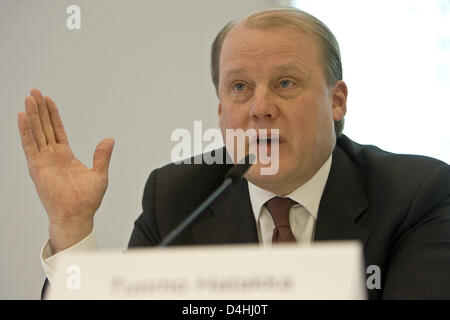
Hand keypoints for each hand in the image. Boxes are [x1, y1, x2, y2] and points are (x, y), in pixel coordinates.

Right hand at [17, 89, 113, 252]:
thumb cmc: (88, 200)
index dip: (53, 115)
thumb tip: (109, 139)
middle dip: (40, 109)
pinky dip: (26, 130)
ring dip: (32, 115)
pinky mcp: (37, 167)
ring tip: (29, 98)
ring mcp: (43, 160)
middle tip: (34, 91)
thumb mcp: (99, 174)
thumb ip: (102, 155)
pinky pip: (30, 145)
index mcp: (65, 156)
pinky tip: (22, 116)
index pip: (57, 130)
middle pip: (44, 127)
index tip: (48, 100)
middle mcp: (52, 156)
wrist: (78, 215)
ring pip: (36, 132)